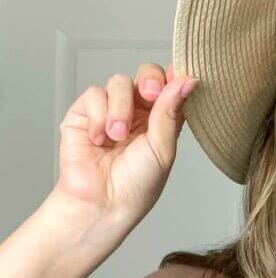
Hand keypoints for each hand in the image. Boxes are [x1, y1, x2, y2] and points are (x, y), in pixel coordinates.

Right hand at [54, 62, 198, 223]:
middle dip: (150, 80)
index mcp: (162, 119)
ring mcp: (111, 110)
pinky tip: (99, 138)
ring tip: (117, 136)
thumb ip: (171, 111)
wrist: (102, 203)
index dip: (174, 76)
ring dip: (120, 108)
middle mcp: (138, 111)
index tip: (180, 75)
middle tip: (150, 95)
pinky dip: (98, 115)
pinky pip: (94, 94)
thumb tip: (188, 80)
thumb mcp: (163, 148)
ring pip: (119, 82)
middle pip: (147, 74)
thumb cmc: (136, 185)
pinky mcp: (84, 113)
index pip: (171, 85)